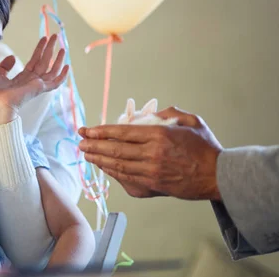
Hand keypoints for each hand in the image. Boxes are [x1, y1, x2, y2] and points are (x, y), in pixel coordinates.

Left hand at [0, 35, 68, 124]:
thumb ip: (5, 67)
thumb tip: (13, 57)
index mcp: (23, 78)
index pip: (35, 60)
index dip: (40, 49)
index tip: (44, 38)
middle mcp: (32, 81)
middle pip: (44, 61)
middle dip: (50, 48)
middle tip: (55, 36)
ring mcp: (37, 85)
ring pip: (52, 70)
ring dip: (58, 58)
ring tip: (63, 47)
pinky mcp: (40, 88)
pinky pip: (55, 82)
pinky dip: (62, 75)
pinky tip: (67, 66)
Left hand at [78, 107, 223, 200]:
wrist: (219, 176)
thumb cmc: (205, 147)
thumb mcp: (190, 121)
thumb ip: (168, 113)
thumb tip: (148, 113)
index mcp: (158, 134)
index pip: (121, 132)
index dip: (100, 131)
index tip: (86, 130)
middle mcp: (152, 153)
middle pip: (114, 149)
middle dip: (93, 145)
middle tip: (79, 142)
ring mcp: (151, 171)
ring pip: (117, 165)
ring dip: (98, 160)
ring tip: (86, 154)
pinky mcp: (153, 185)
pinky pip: (126, 178)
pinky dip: (112, 172)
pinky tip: (103, 167)